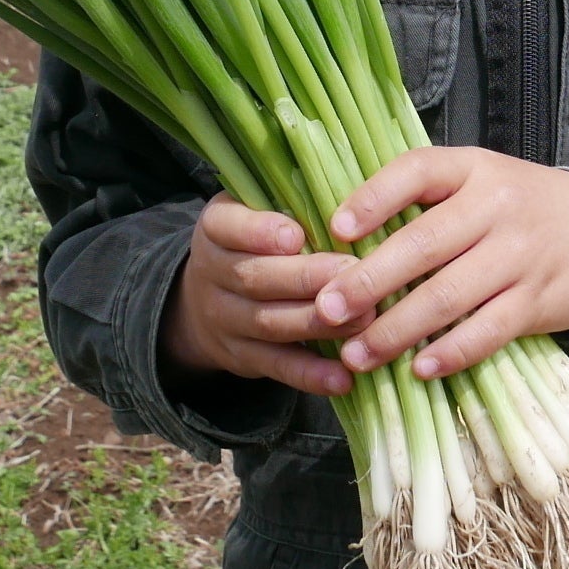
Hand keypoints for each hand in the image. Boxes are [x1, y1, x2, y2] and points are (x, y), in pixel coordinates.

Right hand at [160, 196, 352, 397]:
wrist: (203, 300)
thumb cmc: (254, 241)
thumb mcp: (255, 210)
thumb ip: (291, 201)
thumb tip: (356, 191)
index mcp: (216, 227)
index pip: (228, 227)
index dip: (259, 232)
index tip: (296, 235)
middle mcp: (212, 273)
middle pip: (255, 277)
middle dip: (306, 278)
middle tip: (353, 272)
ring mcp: (225, 319)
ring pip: (269, 323)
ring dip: (318, 323)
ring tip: (364, 319)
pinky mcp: (242, 358)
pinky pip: (277, 366)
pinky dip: (311, 375)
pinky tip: (344, 377)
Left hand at [313, 149, 568, 381]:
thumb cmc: (514, 208)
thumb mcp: (476, 182)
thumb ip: (422, 201)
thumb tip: (341, 240)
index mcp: (471, 169)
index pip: (418, 171)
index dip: (374, 198)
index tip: (336, 229)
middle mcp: (496, 206)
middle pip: (425, 243)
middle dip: (370, 280)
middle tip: (326, 309)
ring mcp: (519, 255)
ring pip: (450, 295)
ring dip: (398, 329)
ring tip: (357, 354)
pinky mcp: (536, 300)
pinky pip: (488, 330)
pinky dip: (452, 352)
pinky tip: (419, 369)